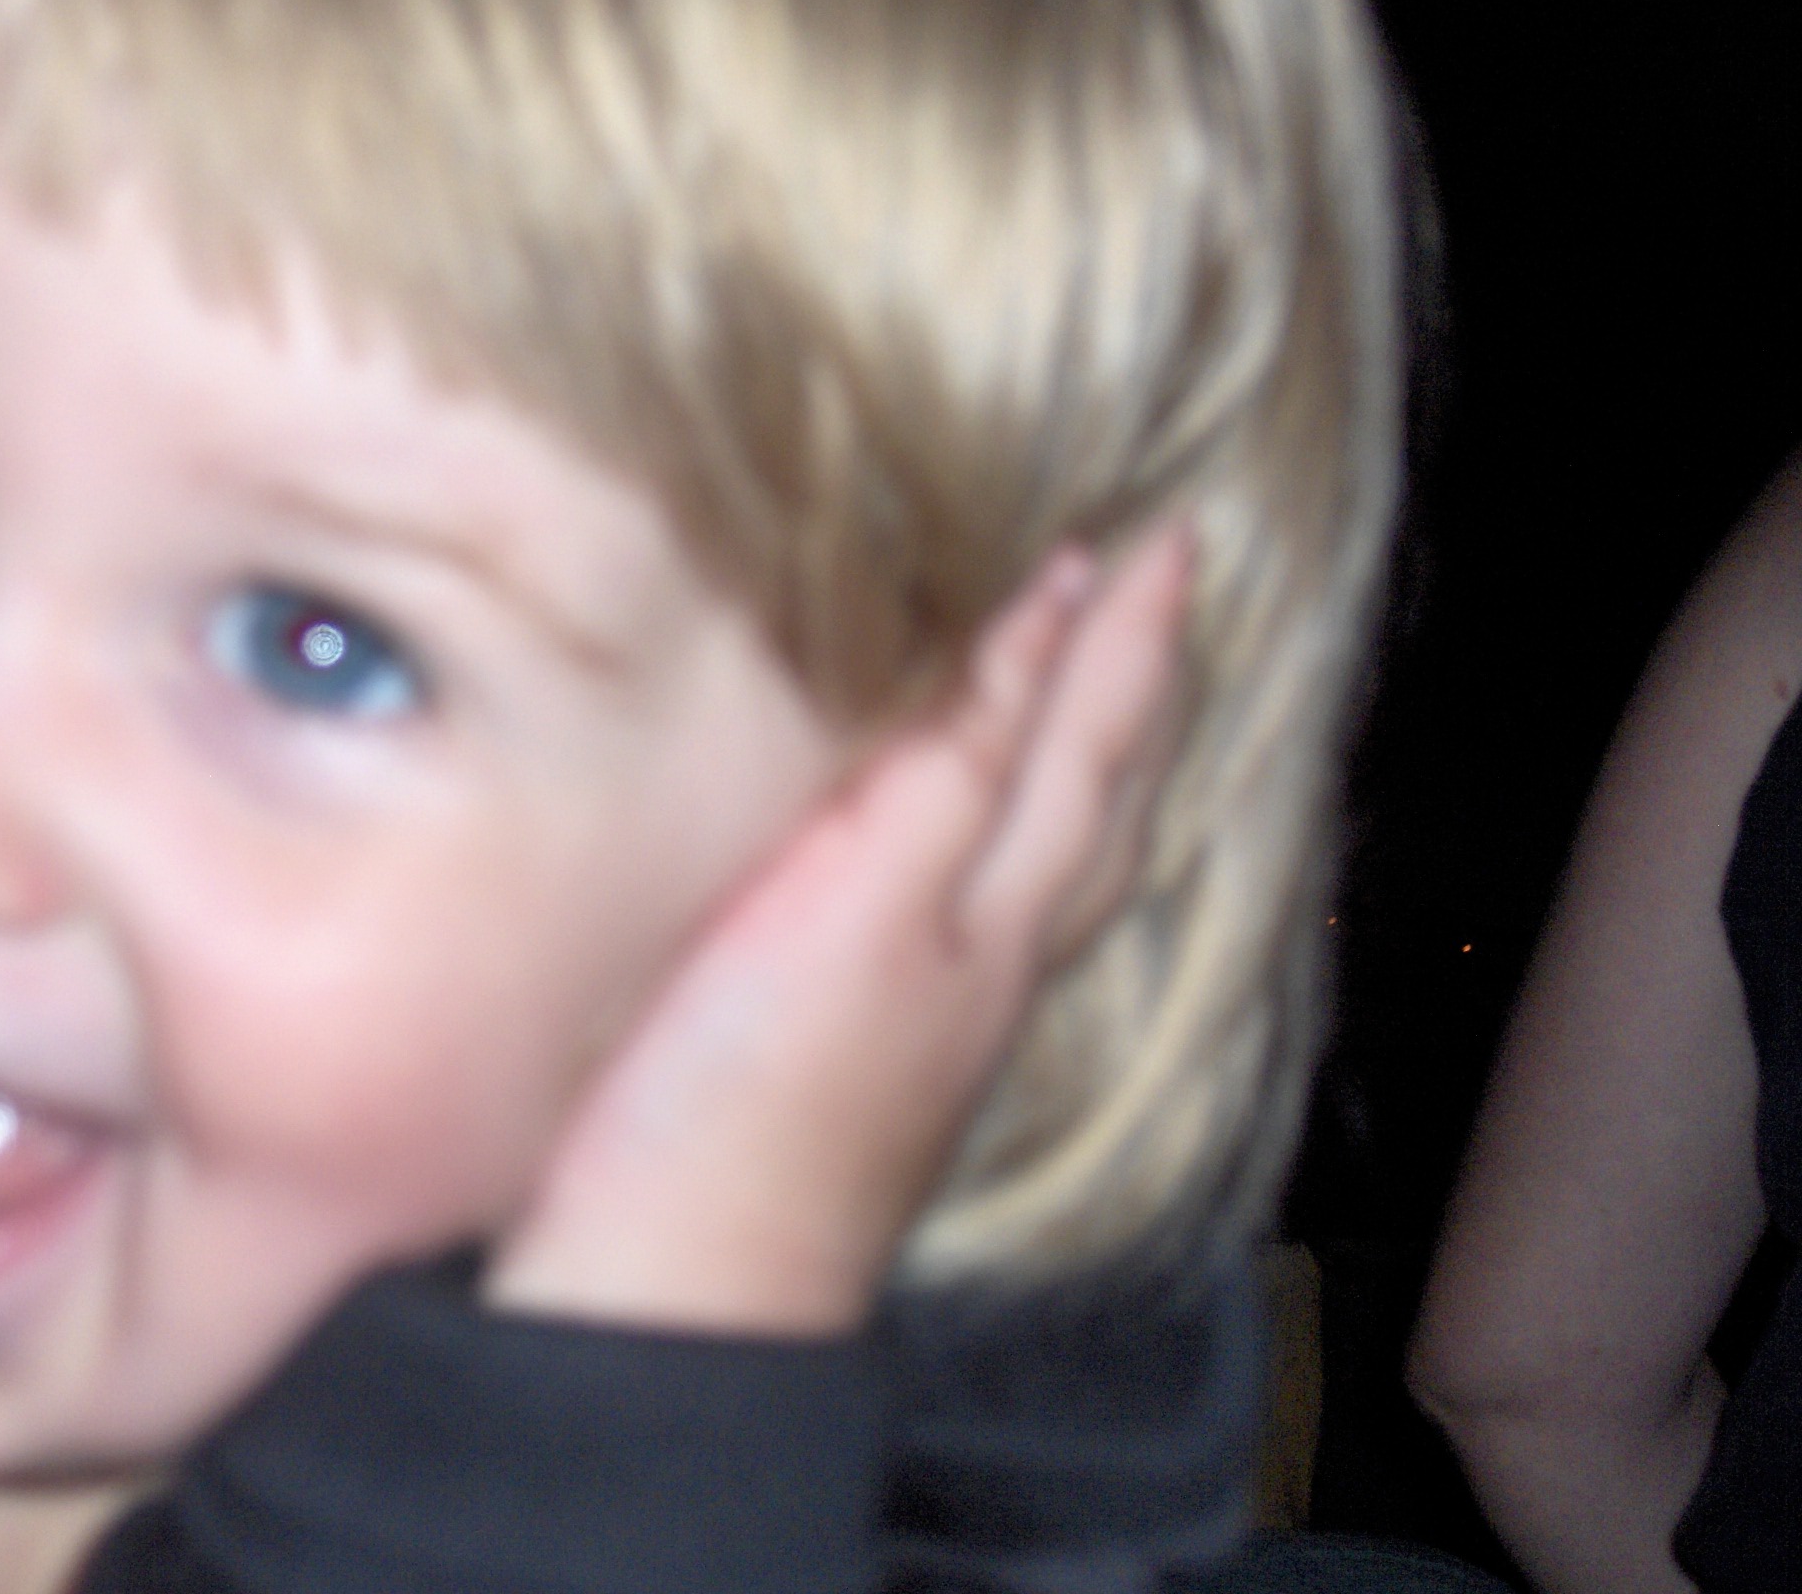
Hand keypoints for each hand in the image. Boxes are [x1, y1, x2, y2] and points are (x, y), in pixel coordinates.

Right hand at [485, 526, 1193, 1335]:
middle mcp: (985, 962)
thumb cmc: (742, 1111)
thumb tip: (1038, 628)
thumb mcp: (851, 908)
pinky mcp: (862, 1048)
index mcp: (993, 916)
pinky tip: (977, 843)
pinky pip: (987, 900)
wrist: (668, 1301)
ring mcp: (931, 1014)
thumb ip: (945, 769)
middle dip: (1140, 688)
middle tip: (1169, 591)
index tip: (1162, 535)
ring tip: (1102, 693)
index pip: (1083, 742)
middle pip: (1099, 804)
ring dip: (1091, 760)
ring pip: (1054, 857)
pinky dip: (1015, 832)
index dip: (1120, 634)